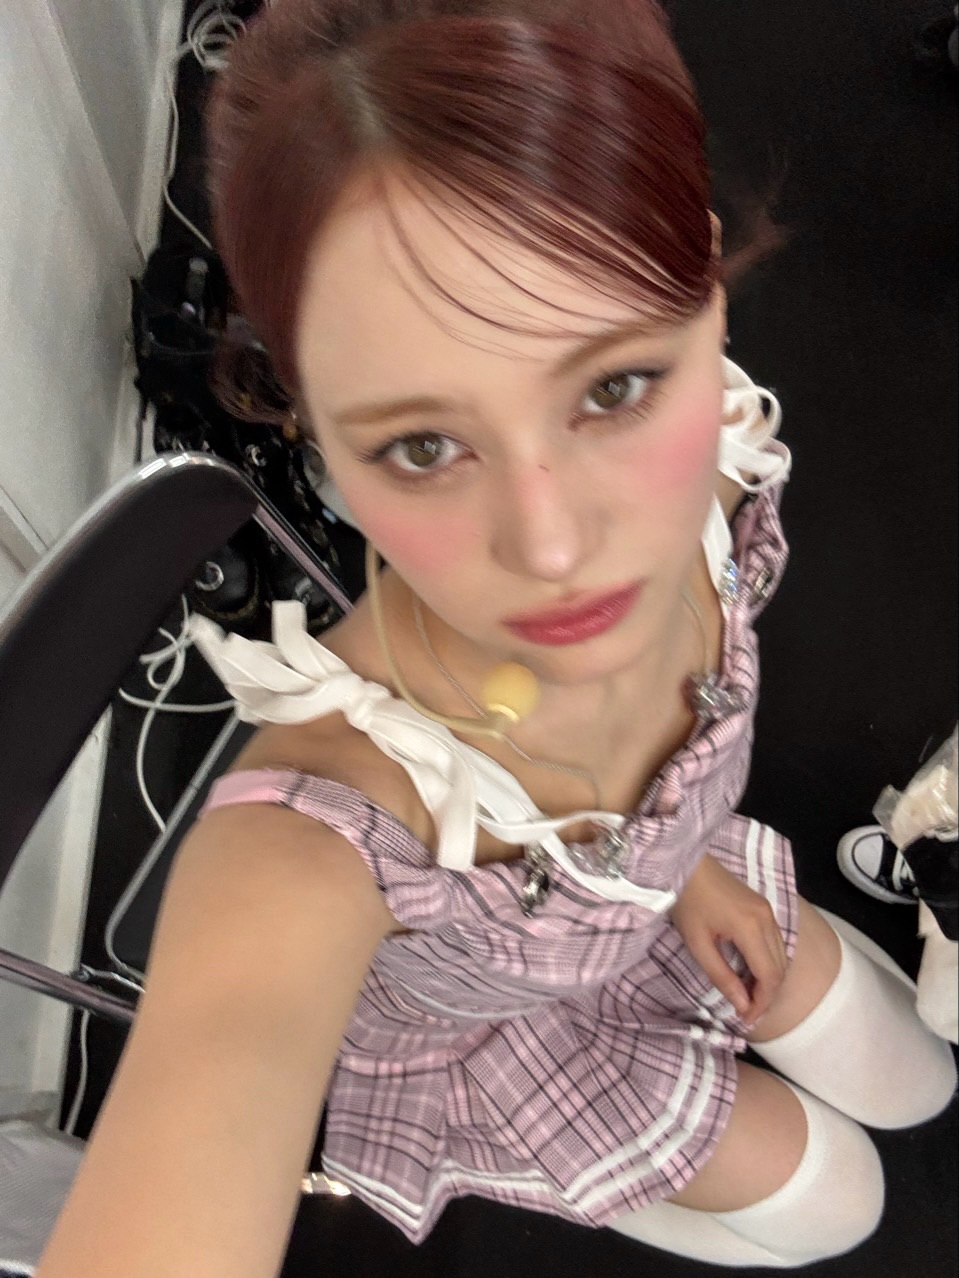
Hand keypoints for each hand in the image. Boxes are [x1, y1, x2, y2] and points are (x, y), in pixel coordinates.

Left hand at [670, 854, 788, 1026]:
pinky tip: (750, 973)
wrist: (686, 862)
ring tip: (747, 997)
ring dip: (768, 980)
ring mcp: (768, 911)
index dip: (761, 1003)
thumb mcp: (698, 943)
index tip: (746, 1019)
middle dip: (767, 995)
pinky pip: (775, 943)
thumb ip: (721, 976)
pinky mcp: (763, 907)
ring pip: (781, 956)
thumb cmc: (686, 902)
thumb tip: (742, 1004)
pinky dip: (768, 963)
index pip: (769, 976)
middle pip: (780, 969)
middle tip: (747, 1013)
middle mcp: (767, 919)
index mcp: (751, 928)